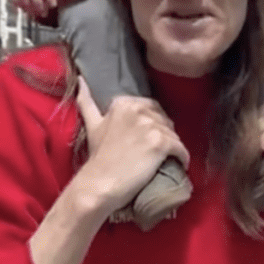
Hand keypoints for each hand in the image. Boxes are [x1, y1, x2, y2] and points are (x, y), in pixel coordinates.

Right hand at [75, 78, 189, 217]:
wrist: (100, 184)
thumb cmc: (98, 157)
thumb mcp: (92, 124)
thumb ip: (87, 101)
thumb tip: (81, 79)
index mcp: (124, 103)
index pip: (151, 108)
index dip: (152, 124)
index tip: (148, 139)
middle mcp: (138, 110)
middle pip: (164, 120)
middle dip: (164, 134)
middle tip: (157, 151)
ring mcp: (150, 126)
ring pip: (173, 134)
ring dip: (173, 147)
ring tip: (166, 160)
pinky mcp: (161, 143)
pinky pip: (181, 148)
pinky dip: (182, 157)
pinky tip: (178, 164)